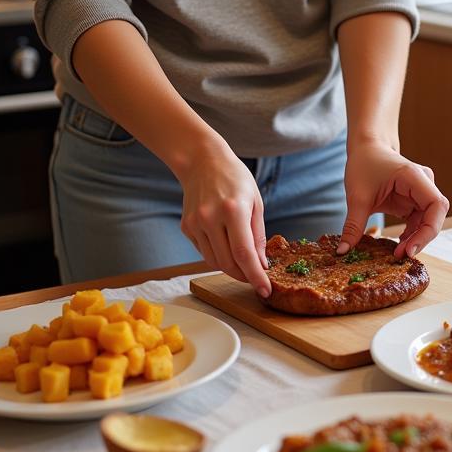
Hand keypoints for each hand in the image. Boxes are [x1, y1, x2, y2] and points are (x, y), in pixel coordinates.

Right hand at [176, 139, 270, 296]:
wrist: (202, 161)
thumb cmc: (235, 178)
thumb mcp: (256, 202)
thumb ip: (258, 236)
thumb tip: (260, 265)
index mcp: (233, 210)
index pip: (244, 253)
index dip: (255, 276)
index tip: (265, 290)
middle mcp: (211, 218)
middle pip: (228, 262)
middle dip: (244, 275)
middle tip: (255, 277)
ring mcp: (195, 223)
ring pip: (214, 261)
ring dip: (230, 267)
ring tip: (242, 262)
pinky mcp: (186, 227)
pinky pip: (204, 251)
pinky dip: (217, 254)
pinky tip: (224, 243)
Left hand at [338, 142, 449, 258]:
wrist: (366, 147)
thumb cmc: (363, 164)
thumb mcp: (356, 196)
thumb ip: (353, 225)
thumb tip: (342, 252)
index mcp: (414, 177)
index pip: (436, 205)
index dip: (428, 230)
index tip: (410, 249)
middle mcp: (424, 184)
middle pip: (435, 216)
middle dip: (422, 238)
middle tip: (401, 255)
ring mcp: (421, 192)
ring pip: (428, 221)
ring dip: (416, 239)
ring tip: (397, 253)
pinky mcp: (415, 200)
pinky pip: (419, 221)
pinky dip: (411, 235)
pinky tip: (399, 244)